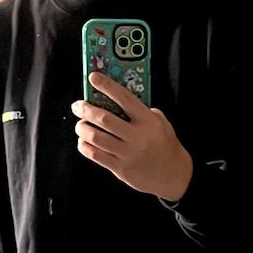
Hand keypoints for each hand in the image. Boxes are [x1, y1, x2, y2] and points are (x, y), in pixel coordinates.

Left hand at [71, 73, 192, 201]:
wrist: (174, 175)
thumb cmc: (166, 146)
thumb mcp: (161, 123)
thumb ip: (142, 111)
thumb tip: (116, 100)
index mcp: (148, 122)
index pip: (124, 98)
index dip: (107, 86)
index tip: (94, 77)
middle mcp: (137, 137)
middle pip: (104, 119)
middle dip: (86, 109)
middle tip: (78, 105)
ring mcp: (127, 154)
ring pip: (96, 137)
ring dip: (82, 128)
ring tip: (80, 124)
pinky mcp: (120, 168)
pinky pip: (95, 155)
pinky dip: (84, 145)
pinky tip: (84, 140)